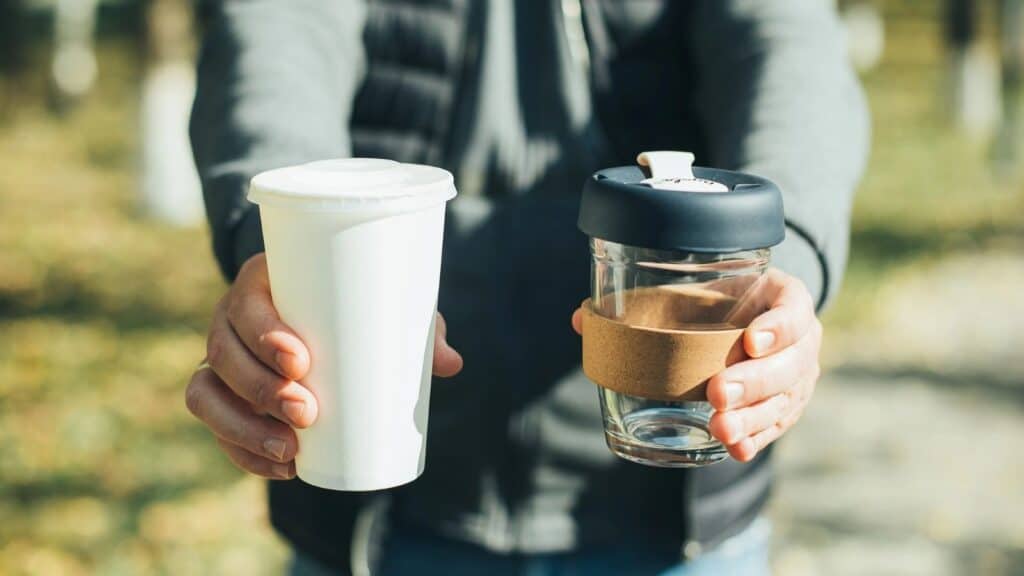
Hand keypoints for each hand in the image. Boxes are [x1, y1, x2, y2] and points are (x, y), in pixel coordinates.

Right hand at [185, 253, 462, 478]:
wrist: (327, 313)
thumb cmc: (360, 302)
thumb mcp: (388, 306)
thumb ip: (420, 329)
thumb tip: (451, 365)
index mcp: (263, 282)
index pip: (247, 303)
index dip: (263, 333)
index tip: (302, 360)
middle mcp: (231, 320)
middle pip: (223, 352)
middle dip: (260, 388)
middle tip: (308, 411)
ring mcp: (223, 361)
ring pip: (206, 394)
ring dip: (243, 427)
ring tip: (292, 449)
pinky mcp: (226, 397)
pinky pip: (216, 427)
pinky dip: (242, 452)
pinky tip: (280, 467)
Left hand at [570, 269, 820, 462]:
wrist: (746, 322)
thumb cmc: (714, 303)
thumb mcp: (691, 293)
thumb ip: (642, 305)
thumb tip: (581, 321)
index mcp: (782, 298)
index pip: (793, 309)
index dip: (779, 326)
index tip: (750, 341)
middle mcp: (800, 339)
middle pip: (790, 363)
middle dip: (754, 381)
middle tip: (717, 394)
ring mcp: (798, 376)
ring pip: (784, 399)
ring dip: (752, 417)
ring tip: (720, 428)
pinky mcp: (788, 405)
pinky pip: (777, 425)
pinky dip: (756, 437)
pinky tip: (736, 448)